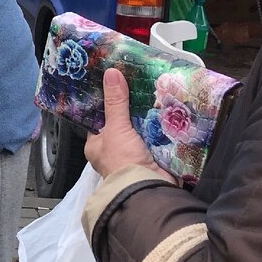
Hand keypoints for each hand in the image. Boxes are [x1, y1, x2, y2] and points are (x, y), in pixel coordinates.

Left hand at [84, 68, 176, 182]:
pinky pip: (155, 136)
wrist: (148, 187)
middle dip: (131, 109)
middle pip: (122, 122)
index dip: (107, 102)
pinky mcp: (152, 156)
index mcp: (96, 145)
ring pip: (140, 129)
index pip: (99, 119)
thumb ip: (115, 102)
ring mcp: (133, 154)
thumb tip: (111, 74)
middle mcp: (113, 150)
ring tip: (153, 93)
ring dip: (147, 117)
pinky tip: (165, 110)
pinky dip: (159, 126)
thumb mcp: (116, 127)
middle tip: (138, 85)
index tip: (116, 84)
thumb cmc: (123, 161)